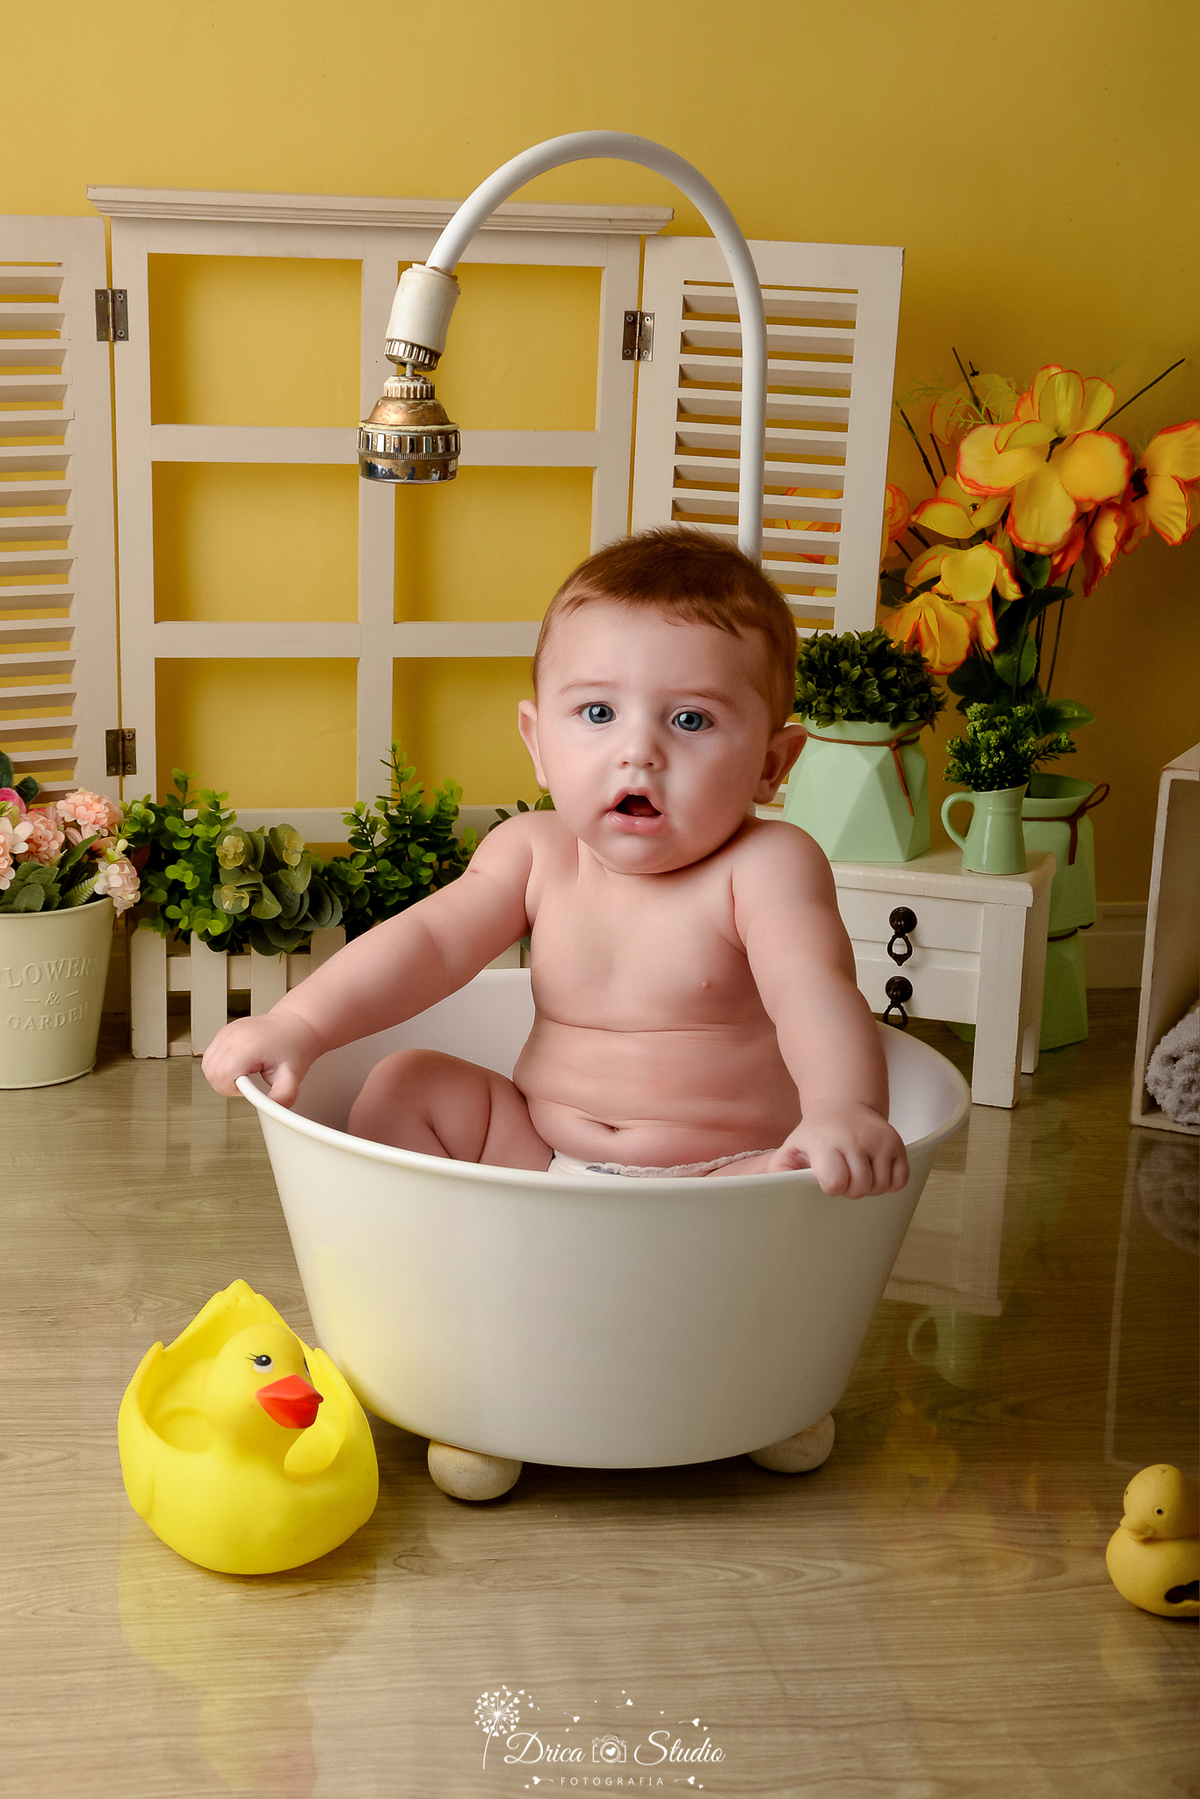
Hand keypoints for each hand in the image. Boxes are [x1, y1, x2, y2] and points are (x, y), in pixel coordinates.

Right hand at [201, 1012, 322, 1107]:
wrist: (295, 1026)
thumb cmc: (293, 1047)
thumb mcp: (292, 1075)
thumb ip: (283, 1095)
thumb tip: (274, 1110)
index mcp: (247, 1046)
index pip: (221, 1076)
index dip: (233, 1089)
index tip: (250, 1087)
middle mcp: (232, 1036)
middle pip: (211, 1072)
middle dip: (226, 1085)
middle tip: (248, 1082)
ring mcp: (226, 1033)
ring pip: (207, 1065)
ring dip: (222, 1076)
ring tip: (244, 1074)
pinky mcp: (223, 1033)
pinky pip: (211, 1056)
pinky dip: (220, 1066)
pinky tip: (238, 1065)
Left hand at [766, 1102, 908, 1197]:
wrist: (844, 1104)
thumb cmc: (817, 1132)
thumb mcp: (793, 1145)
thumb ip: (780, 1168)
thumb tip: (775, 1187)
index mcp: (826, 1142)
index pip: (835, 1181)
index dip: (832, 1188)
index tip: (828, 1179)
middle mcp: (855, 1139)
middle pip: (860, 1187)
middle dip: (851, 1190)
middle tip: (844, 1177)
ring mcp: (879, 1140)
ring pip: (880, 1186)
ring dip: (870, 1188)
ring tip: (858, 1173)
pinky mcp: (897, 1143)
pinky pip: (901, 1180)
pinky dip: (890, 1183)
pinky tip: (876, 1172)